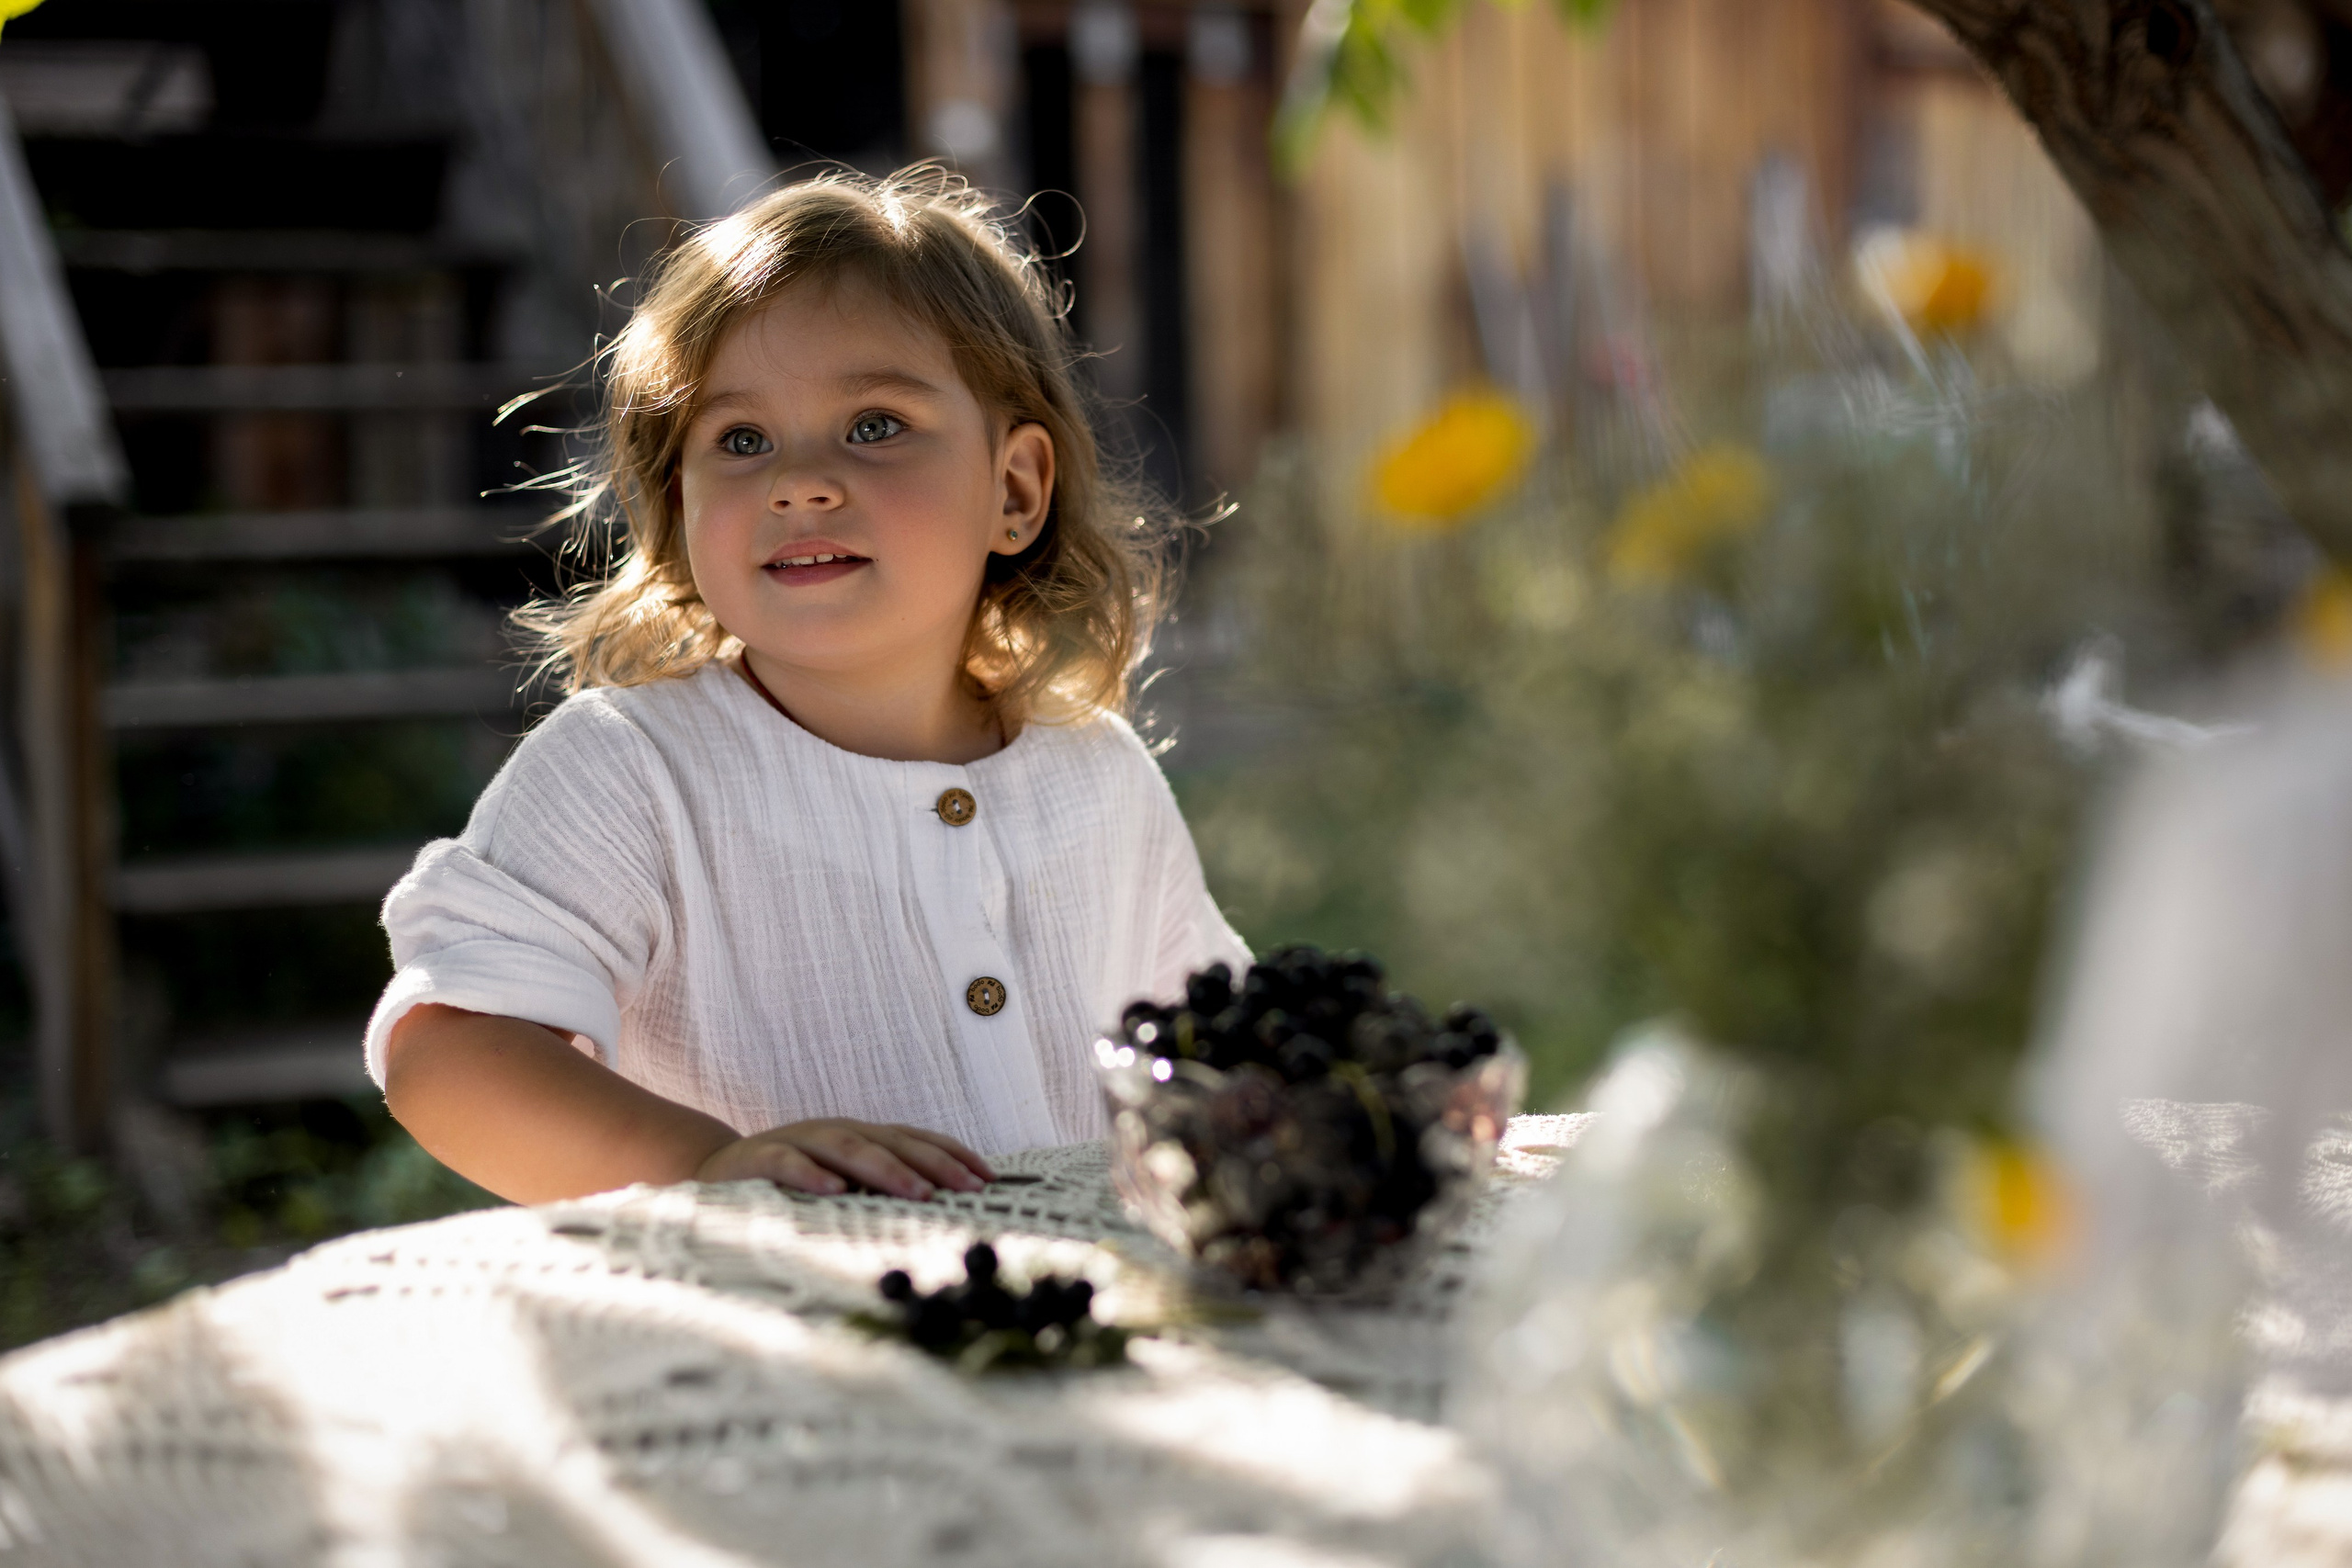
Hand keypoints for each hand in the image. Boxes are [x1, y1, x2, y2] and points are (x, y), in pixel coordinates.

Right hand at [695, 1119, 995, 1200]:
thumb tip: (941, 1206)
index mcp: (858, 1136)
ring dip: (884, 1168)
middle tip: (967, 1187)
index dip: (952, 1154)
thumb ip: (879, 1188)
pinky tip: (835, 1190)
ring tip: (917, 1190)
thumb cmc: (788, 1186)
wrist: (712, 1173)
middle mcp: (833, 1132)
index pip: (914, 1139)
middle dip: (932, 1163)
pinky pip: (787, 1164)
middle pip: (890, 1141)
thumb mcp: (840, 1182)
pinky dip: (811, 1174)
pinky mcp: (757, 1159)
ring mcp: (796, 1141)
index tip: (990, 1177)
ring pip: (846, 1147)